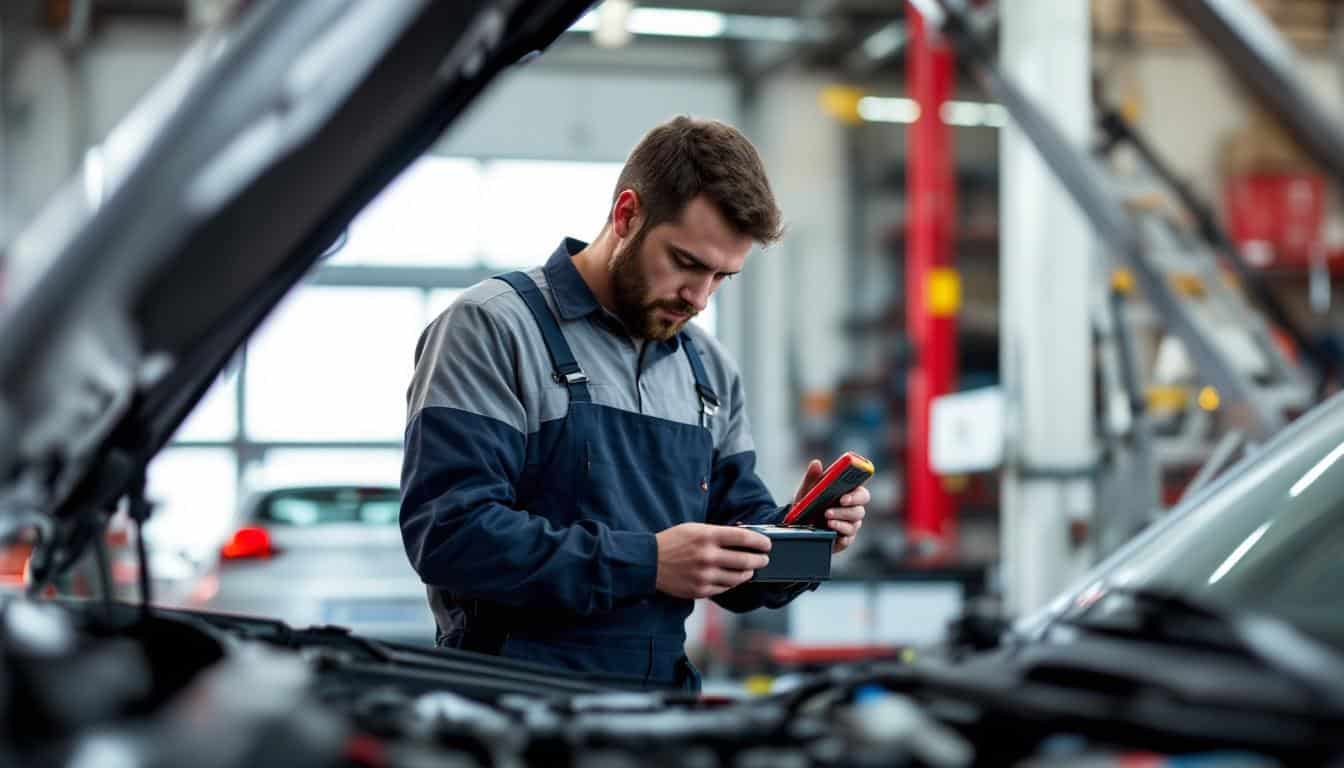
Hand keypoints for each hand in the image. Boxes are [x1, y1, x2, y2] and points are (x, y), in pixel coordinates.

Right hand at [654, 523, 771, 598]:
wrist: (649, 563)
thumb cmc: (672, 542)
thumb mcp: (694, 529)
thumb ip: (717, 533)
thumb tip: (741, 539)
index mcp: (706, 536)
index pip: (742, 537)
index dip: (759, 541)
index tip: (766, 544)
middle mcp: (707, 556)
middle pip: (745, 559)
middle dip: (759, 559)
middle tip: (764, 559)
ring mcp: (704, 575)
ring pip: (738, 577)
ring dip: (749, 573)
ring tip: (751, 569)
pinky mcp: (700, 590)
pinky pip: (725, 588)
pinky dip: (733, 583)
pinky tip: (734, 578)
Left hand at [794, 459, 869, 552]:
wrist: (797, 526)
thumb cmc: (807, 505)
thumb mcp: (806, 491)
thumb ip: (811, 478)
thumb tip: (816, 463)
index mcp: (847, 495)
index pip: (861, 493)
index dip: (856, 495)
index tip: (844, 498)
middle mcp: (852, 509)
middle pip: (860, 510)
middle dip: (845, 511)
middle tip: (828, 512)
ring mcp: (850, 525)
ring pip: (855, 524)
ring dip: (840, 522)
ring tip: (826, 521)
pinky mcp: (845, 538)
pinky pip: (849, 538)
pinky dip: (842, 536)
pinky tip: (835, 535)